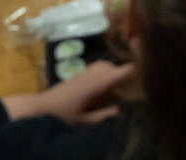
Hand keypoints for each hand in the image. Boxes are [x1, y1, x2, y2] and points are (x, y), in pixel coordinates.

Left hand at [3, 61, 133, 124]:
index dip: (131, 70)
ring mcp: (84, 72)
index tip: (144, 71)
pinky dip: (104, 73)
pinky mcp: (79, 74)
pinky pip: (97, 68)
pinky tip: (103, 87)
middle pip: (112, 66)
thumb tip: (120, 110)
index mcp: (95, 84)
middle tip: (128, 87)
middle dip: (121, 73)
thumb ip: (103, 115)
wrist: (41, 107)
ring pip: (104, 65)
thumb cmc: (62, 114)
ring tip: (116, 87)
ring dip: (112, 73)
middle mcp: (91, 74)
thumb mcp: (84, 120)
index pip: (118, 72)